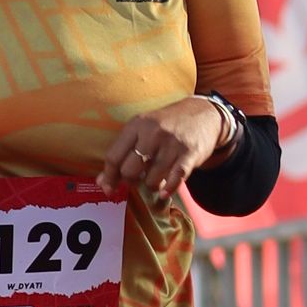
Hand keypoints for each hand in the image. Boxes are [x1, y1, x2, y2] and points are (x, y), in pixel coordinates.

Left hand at [97, 99, 228, 202]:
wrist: (203, 113)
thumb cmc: (168, 124)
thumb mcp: (143, 129)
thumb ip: (122, 152)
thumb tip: (102, 182)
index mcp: (137, 125)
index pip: (114, 156)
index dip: (109, 176)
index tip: (108, 189)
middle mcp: (153, 133)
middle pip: (130, 170)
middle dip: (131, 181)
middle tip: (136, 180)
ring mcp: (172, 144)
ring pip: (152, 178)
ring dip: (152, 185)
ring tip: (155, 180)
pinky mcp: (190, 154)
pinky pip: (176, 179)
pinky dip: (169, 189)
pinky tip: (165, 192)